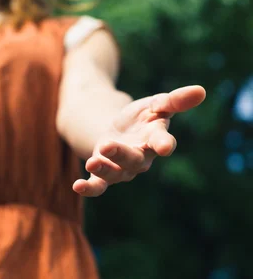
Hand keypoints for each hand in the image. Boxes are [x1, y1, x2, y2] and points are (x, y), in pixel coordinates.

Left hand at [73, 85, 205, 196]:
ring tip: (92, 161)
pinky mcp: (103, 174)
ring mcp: (121, 168)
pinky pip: (97, 186)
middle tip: (108, 145)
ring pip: (114, 174)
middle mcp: (140, 158)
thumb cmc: (141, 117)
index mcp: (155, 139)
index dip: (164, 144)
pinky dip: (88, 188)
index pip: (162, 142)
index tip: (165, 147)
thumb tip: (201, 91)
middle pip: (133, 160)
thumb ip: (174, 100)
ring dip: (104, 169)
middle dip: (121, 154)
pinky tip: (77, 186)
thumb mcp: (155, 104)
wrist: (116, 129)